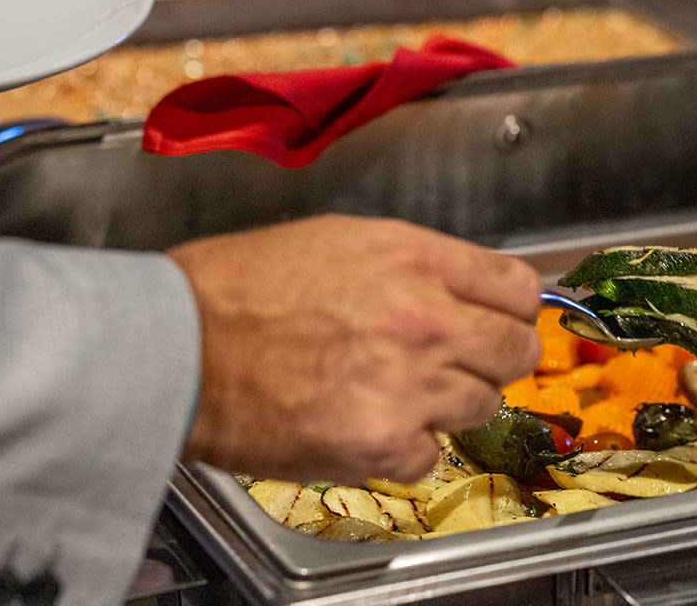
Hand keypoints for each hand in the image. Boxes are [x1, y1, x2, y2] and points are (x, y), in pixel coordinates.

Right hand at [168, 214, 542, 483]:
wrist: (179, 345)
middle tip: (457, 362)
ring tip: (394, 391)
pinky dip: (404, 447)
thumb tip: (458, 292)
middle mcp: (425, 319)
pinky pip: (430, 453)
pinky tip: (364, 423)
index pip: (518, 288)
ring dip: (448, 402)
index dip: (512, 308)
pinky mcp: (381, 443)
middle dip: (493, 357)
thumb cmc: (237, 288)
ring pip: (482, 404)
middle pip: (516, 351)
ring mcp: (408, 384)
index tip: (501, 319)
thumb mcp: (337, 241)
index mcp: (414, 258)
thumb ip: (410, 267)